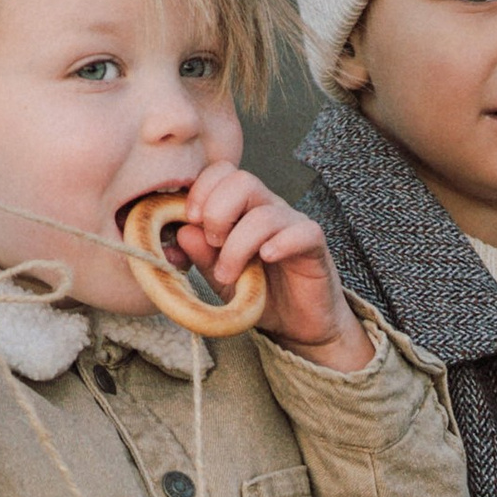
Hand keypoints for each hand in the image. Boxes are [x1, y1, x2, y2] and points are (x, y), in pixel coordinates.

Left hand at [176, 166, 373, 370]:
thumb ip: (201, 254)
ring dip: (238, 245)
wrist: (295, 324)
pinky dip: (280, 244)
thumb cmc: (258, 294)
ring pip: (264, 214)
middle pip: (242, 181)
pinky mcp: (315, 244)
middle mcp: (267, 208)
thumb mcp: (220, 277)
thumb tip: (182, 231)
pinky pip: (302, 231)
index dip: (201, 190)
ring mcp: (292, 224)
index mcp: (242, 207)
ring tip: (228, 274)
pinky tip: (267, 259)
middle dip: (217, 212)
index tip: (191, 220)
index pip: (222, 172)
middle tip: (213, 245)